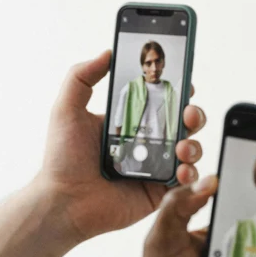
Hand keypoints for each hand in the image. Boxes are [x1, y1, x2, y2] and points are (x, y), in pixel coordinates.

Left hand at [36, 50, 205, 243]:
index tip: (184, 84)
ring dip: (194, 143)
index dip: (177, 90)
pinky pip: (185, 178)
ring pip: (190, 147)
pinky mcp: (160, 188)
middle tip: (188, 114)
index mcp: (129, 121)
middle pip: (183, 122)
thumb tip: (106, 53)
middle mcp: (146, 141)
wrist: (63, 203)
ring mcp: (155, 165)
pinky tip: (180, 170)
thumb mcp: (66, 110)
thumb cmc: (61, 160)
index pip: (161, 100)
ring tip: (182, 147)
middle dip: (193, 114)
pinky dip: (190, 172)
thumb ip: (81, 77)